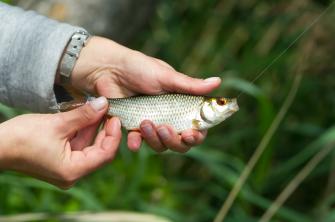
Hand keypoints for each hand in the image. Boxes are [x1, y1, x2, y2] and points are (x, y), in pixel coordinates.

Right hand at [0, 97, 120, 188]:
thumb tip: (104, 103)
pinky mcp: (60, 160)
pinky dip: (83, 132)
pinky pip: (78, 146)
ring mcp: (66, 168)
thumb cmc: (22, 137)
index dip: (114, 135)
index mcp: (73, 170)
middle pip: (99, 151)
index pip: (105, 154)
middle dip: (105, 130)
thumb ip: (84, 115)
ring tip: (100, 109)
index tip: (116, 117)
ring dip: (94, 128)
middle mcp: (72, 173)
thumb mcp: (57, 124)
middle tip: (110, 111)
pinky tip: (88, 116)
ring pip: (88, 147)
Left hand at [59, 36, 220, 151]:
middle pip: (181, 143)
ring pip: (161, 146)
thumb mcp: (166, 76)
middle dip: (175, 140)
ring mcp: (152, 124)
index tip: (191, 133)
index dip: (197, 135)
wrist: (108, 69)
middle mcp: (169, 118)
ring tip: (145, 122)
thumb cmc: (140, 67)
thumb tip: (218, 82)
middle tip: (165, 128)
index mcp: (181, 105)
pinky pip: (139, 143)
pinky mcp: (134, 128)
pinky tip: (133, 136)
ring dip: (156, 140)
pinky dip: (136, 142)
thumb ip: (190, 85)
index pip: (197, 128)